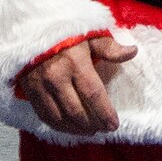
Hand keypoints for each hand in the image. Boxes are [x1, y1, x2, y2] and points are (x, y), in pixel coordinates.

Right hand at [18, 36, 138, 133]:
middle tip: (103, 129)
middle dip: (92, 125)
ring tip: (90, 131)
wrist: (29, 29)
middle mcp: (56, 77)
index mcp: (75, 63)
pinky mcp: (29, 92)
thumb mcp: (90, 35)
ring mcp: (40, 86)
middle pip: (76, 111)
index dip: (105, 113)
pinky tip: (69, 127)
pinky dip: (58, 126)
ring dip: (76, 129)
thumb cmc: (65, 32)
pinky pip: (44, 116)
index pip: (93, 94)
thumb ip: (110, 48)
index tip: (114, 125)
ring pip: (60, 118)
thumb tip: (133, 52)